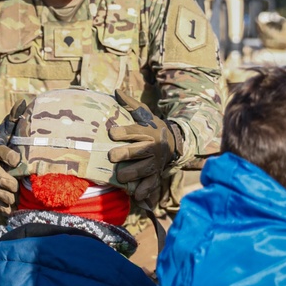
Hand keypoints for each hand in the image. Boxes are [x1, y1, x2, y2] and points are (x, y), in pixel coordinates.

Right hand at [0, 101, 25, 214]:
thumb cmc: (0, 140)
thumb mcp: (6, 128)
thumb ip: (14, 118)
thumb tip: (23, 102)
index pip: (0, 151)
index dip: (7, 155)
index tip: (16, 159)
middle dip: (4, 180)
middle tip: (14, 186)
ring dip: (2, 196)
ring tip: (13, 200)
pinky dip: (1, 207)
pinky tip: (9, 212)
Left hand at [108, 91, 179, 205]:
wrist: (174, 144)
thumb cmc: (152, 128)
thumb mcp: (145, 115)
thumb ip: (130, 105)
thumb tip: (116, 91)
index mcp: (148, 132)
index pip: (135, 131)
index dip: (124, 132)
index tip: (112, 133)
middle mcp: (152, 148)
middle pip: (139, 151)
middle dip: (125, 154)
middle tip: (112, 156)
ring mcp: (154, 163)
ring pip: (143, 170)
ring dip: (132, 173)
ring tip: (120, 176)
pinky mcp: (156, 176)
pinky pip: (151, 184)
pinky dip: (144, 191)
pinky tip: (136, 195)